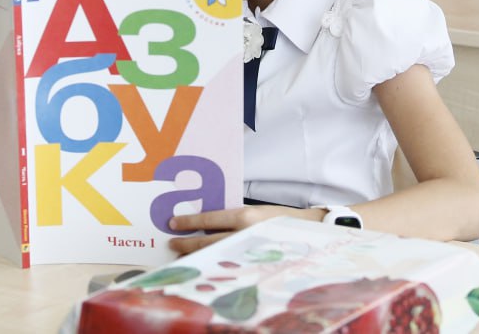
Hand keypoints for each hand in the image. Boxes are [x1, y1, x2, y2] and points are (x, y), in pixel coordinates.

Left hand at [167, 205, 314, 254]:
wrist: (308, 232)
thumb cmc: (280, 219)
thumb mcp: (256, 212)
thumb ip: (235, 218)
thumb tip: (207, 224)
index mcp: (245, 216)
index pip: (209, 219)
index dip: (189, 222)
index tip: (173, 223)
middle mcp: (244, 235)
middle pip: (207, 241)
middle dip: (186, 243)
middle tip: (171, 244)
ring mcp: (247, 252)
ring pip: (214, 255)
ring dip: (195, 257)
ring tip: (181, 257)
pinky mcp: (253, 264)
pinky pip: (227, 265)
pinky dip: (212, 265)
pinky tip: (203, 266)